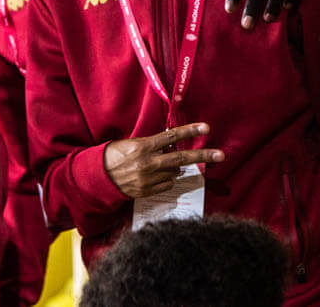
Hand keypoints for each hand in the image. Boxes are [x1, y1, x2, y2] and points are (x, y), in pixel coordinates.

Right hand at [103, 122, 223, 197]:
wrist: (99, 177)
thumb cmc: (115, 155)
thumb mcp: (132, 144)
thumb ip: (153, 145)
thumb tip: (172, 146)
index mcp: (143, 147)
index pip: (171, 137)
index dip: (190, 131)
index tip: (206, 128)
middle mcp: (148, 163)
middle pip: (181, 159)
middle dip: (202, 156)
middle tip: (220, 155)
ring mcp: (148, 179)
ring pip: (174, 173)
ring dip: (173, 168)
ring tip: (158, 165)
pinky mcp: (147, 191)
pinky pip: (166, 185)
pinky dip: (165, 179)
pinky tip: (154, 176)